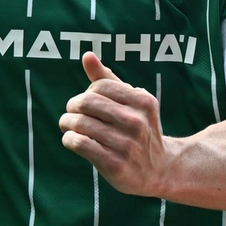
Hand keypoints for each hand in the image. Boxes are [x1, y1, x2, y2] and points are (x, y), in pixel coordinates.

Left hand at [60, 52, 166, 196]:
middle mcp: (137, 122)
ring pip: (81, 124)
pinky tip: (71, 139)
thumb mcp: (131, 103)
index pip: (100, 86)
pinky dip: (69, 139)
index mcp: (143, 101)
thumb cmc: (138, 129)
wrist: (158, 169)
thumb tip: (87, 56)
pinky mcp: (115, 165)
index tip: (84, 103)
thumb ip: (108, 80)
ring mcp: (127, 145)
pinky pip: (81, 144)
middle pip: (87, 103)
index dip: (87, 92)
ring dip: (67, 123)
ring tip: (67, 126)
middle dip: (72, 106)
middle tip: (70, 113)